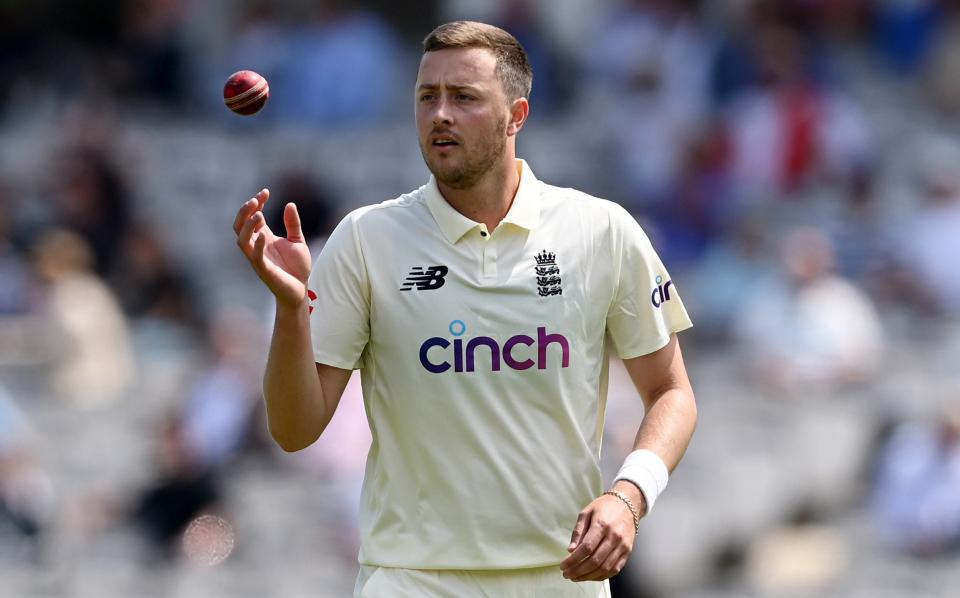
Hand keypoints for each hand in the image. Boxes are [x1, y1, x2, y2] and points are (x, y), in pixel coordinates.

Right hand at [233, 189, 312, 305]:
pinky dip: (257, 245)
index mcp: (263, 237)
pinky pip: (255, 257)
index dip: (257, 203)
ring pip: (241, 240)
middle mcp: (256, 246)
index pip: (253, 216)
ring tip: (258, 214)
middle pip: (240, 225)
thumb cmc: (297, 267)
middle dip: (245, 211)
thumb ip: (293, 224)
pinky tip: (263, 234)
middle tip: (256, 199)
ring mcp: (258, 258)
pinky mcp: (263, 269)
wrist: (301, 289)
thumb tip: (290, 204)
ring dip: (247, 226)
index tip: (265, 192)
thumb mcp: (297, 241)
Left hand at [560, 484, 643, 581]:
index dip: (573, 560)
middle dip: (578, 571)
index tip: (563, 566)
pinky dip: (601, 576)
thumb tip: (570, 550)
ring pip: (605, 568)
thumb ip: (578, 531)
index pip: (586, 548)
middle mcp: (614, 537)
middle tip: (567, 574)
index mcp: (602, 525)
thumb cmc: (604, 507)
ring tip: (576, 577)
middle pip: (595, 561)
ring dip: (588, 576)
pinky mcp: (628, 552)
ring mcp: (623, 546)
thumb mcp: (586, 512)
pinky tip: (590, 576)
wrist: (628, 504)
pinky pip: (615, 569)